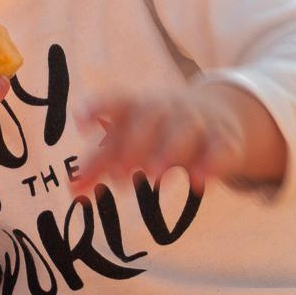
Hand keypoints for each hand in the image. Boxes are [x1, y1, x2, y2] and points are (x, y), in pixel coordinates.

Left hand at [69, 83, 279, 195]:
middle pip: (149, 117)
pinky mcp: (224, 140)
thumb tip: (72, 192)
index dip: (97, 108)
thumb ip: (100, 165)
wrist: (217, 115)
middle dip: (134, 143)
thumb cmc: (157, 131)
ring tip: (154, 178)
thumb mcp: (129, 141)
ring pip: (184, 130)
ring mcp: (197, 122)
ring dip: (168, 151)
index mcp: (138, 107)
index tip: (79, 122)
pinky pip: (219, 149)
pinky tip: (198, 183)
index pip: (116, 102)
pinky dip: (210, 164)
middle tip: (119, 174)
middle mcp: (166, 110)